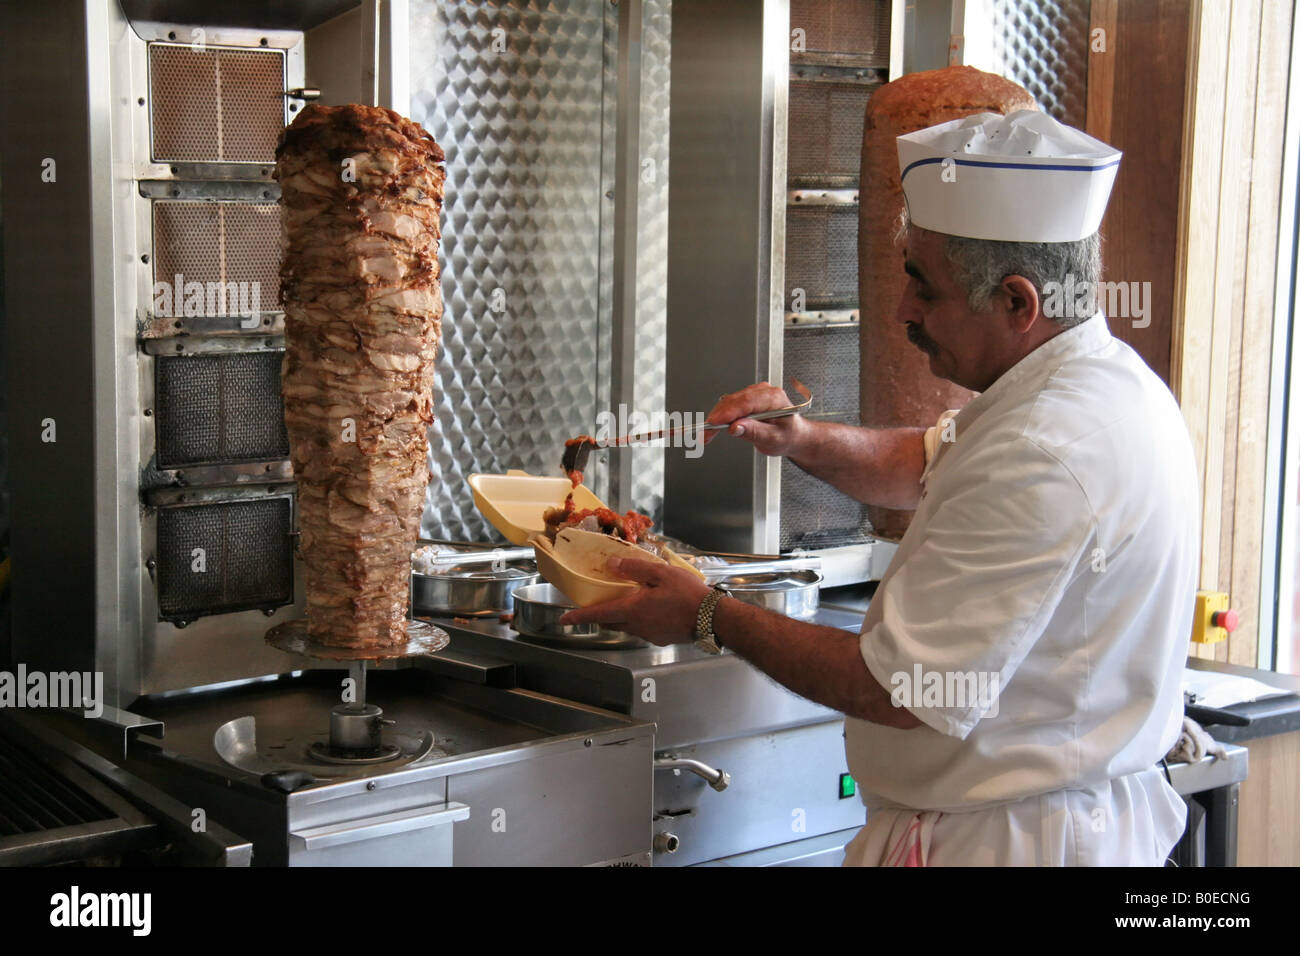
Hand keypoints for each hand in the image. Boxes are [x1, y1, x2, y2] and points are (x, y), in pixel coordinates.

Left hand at [558, 557, 712, 645]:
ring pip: (627, 626)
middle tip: (595, 604)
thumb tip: (611, 565)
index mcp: (633, 610)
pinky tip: (651, 609)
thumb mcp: (660, 573)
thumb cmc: (688, 594)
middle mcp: (637, 626)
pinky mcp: (661, 638)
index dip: (579, 616)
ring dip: (621, 616)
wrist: (712, 618)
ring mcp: (649, 635)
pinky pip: (642, 629)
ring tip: (625, 602)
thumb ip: (634, 568)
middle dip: (600, 615)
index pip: (598, 614)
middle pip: (611, 622)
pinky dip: (639, 620)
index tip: (564, 618)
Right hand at [706, 381, 805, 456]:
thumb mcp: (773, 439)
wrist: (792, 436)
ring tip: (707, 434)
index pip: (746, 402)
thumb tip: (736, 427)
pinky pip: (729, 404)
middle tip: (705, 434)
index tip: (714, 423)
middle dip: (717, 418)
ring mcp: (754, 394)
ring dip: (716, 417)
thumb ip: (755, 432)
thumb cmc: (787, 436)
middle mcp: (764, 392)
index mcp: (774, 398)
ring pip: (728, 402)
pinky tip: (714, 427)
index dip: (728, 412)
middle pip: (734, 401)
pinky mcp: (747, 399)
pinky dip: (720, 416)